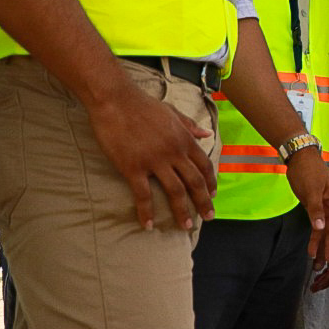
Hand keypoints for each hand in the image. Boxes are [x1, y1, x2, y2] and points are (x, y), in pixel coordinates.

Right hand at [87, 83, 216, 230]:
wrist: (115, 101)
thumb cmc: (143, 105)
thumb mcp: (173, 113)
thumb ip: (190, 126)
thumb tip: (207, 134)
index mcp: (185, 139)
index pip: (204, 166)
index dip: (210, 183)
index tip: (213, 196)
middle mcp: (174, 152)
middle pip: (194, 182)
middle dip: (203, 202)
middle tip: (208, 217)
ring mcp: (154, 161)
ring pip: (175, 192)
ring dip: (182, 211)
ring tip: (186, 226)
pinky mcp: (133, 168)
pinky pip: (143, 195)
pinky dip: (146, 212)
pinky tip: (148, 224)